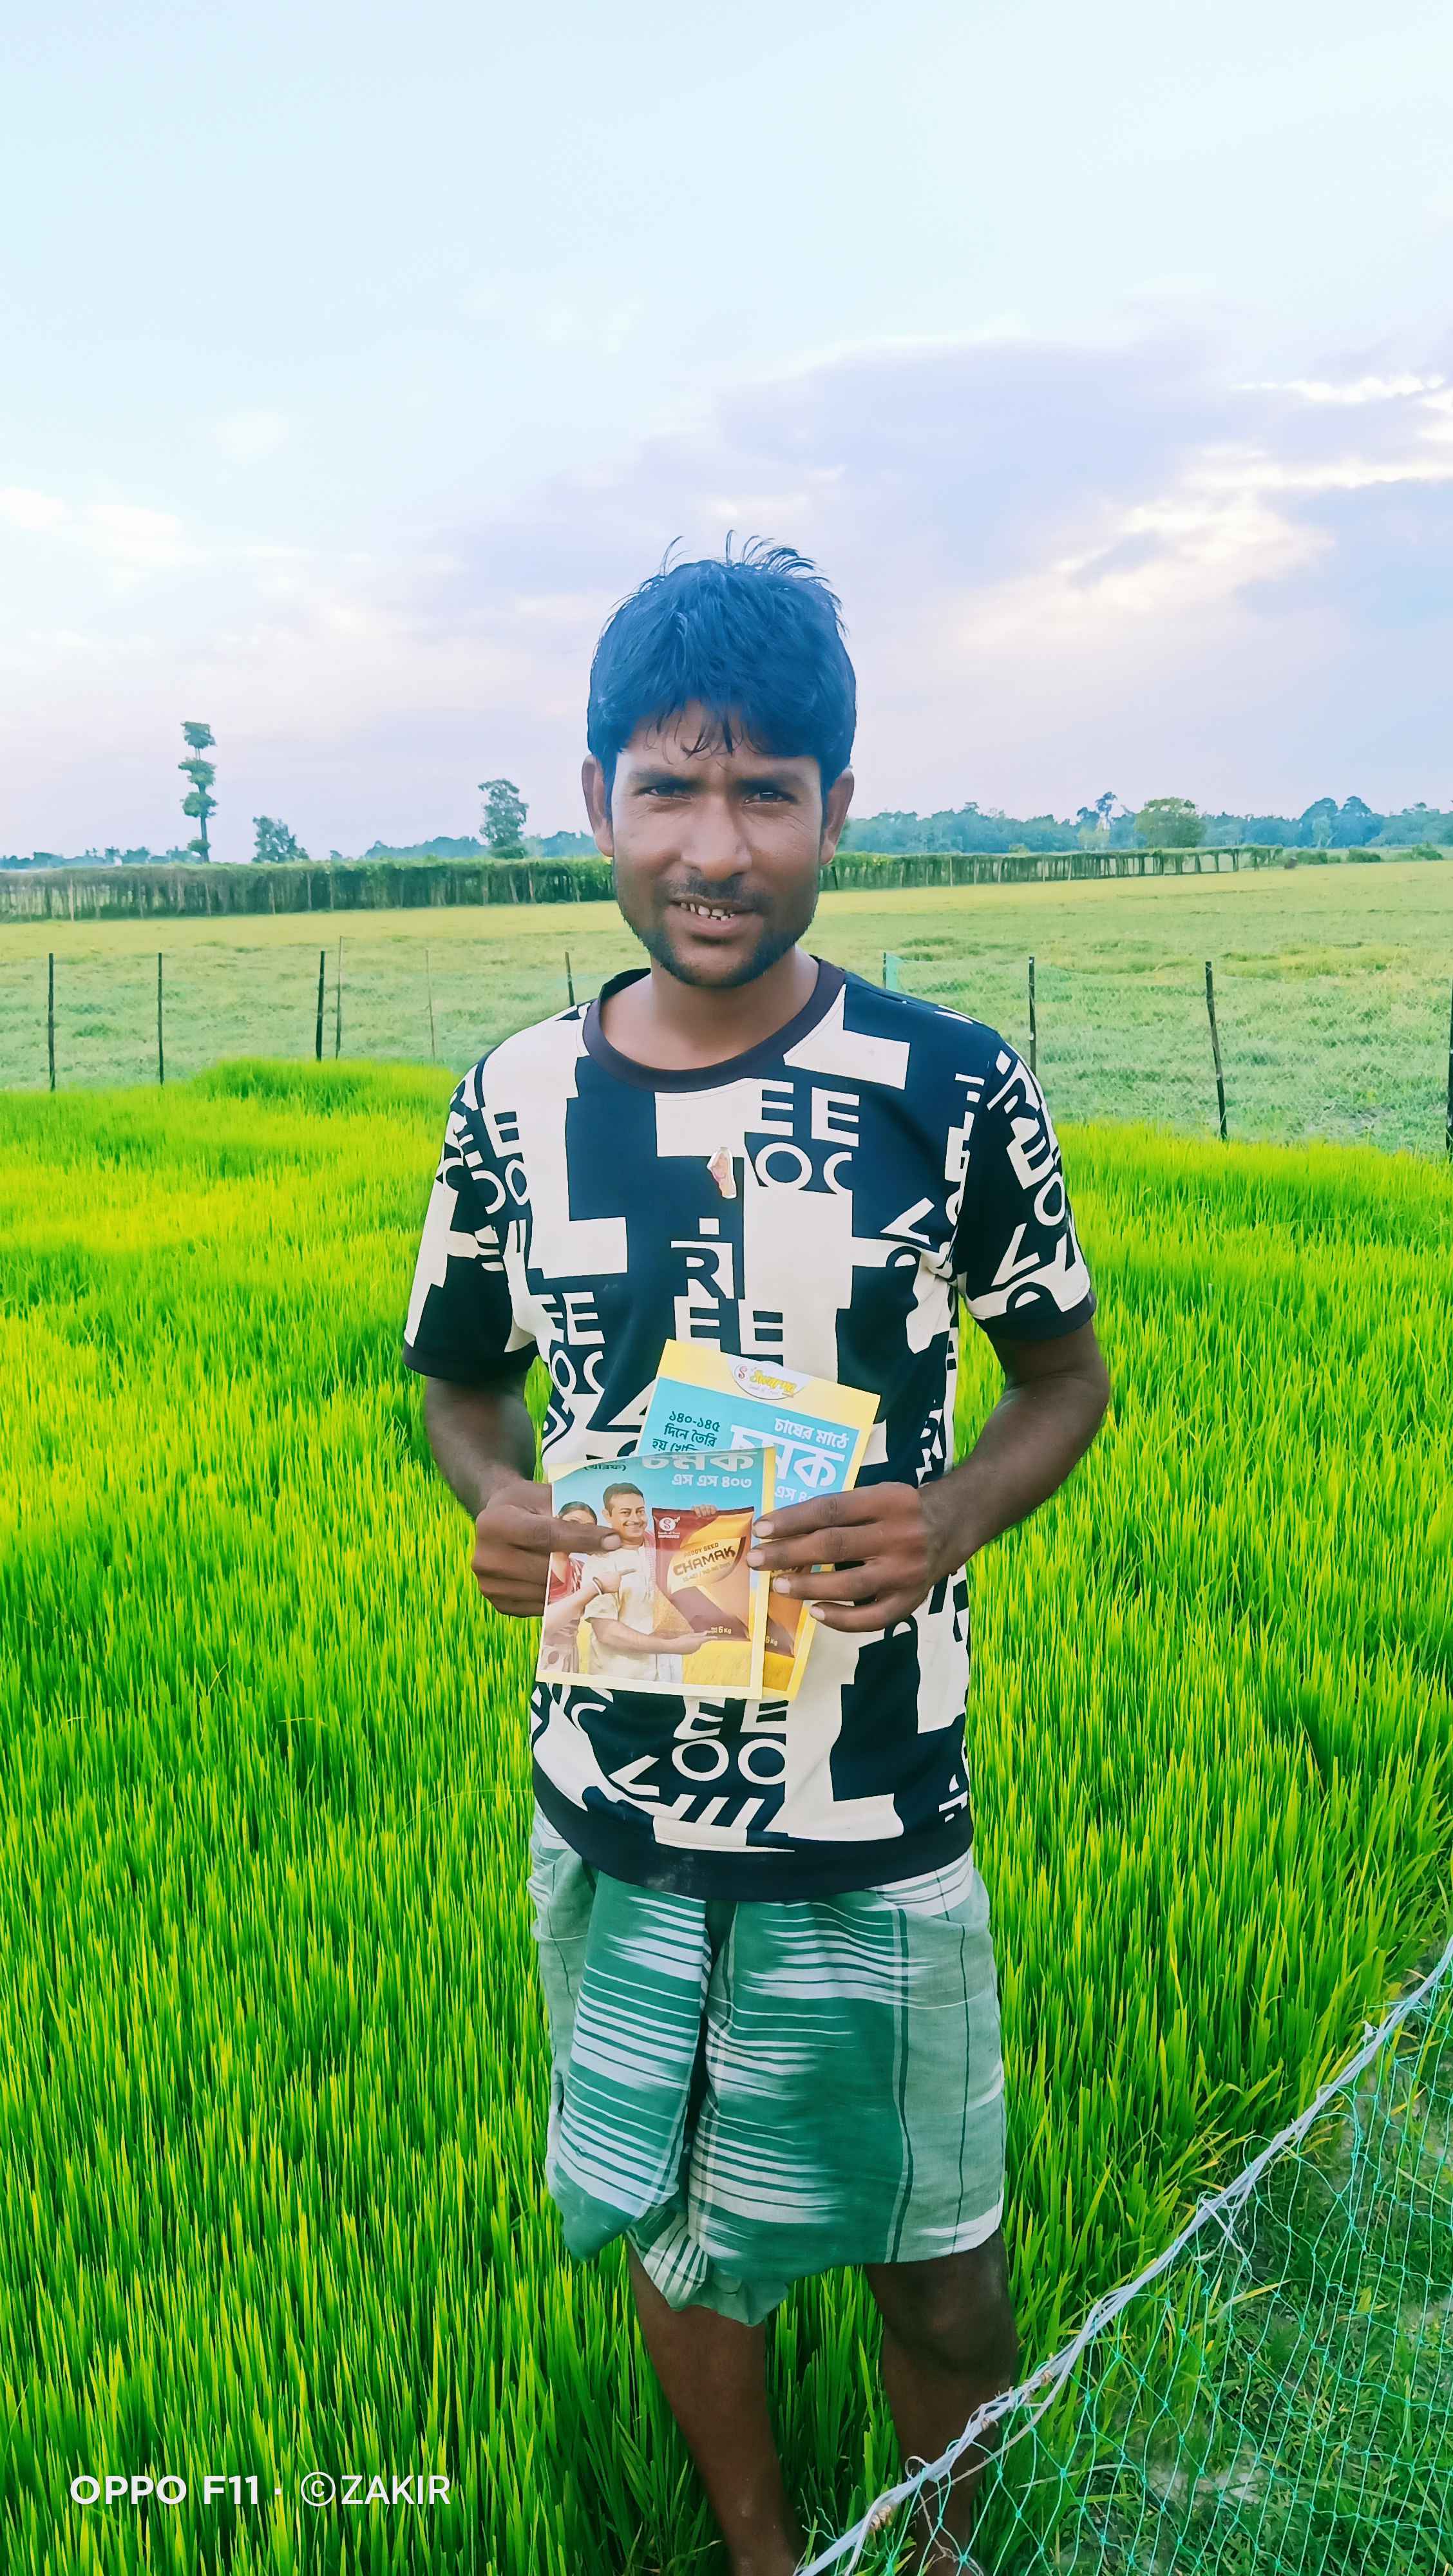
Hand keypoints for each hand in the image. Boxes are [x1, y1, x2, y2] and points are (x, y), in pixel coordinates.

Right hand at [470, 1475, 620, 1617]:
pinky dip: (558, 1598)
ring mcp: (489, 1584)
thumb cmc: (524, 1506)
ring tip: (589, 1572)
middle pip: (545, 1569)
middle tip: (609, 1562)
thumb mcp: (541, 1496)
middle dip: (581, 1565)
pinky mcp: (498, 1602)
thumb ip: (569, 1513)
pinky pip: (538, 1606)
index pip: (545, 1535)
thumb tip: (610, 1538)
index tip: (613, 1540)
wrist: (496, 1522)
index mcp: (494, 1523)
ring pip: (544, 1592)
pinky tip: (569, 1584)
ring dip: (572, 1585)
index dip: (582, 1539)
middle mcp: (486, 1557)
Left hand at [746, 1483, 961, 1634]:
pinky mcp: (912, 1599)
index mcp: (887, 1501)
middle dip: (788, 1554)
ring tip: (778, 1586)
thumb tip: (784, 1531)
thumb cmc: (901, 1509)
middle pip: (834, 1546)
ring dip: (808, 1587)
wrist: (953, 1524)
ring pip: (849, 1585)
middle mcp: (899, 1535)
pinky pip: (873, 1618)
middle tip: (756, 1559)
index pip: (830, 1510)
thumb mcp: (877, 1494)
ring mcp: (906, 1571)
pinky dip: (841, 1618)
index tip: (761, 1529)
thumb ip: (840, 1510)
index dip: (792, 1520)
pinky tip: (816, 1612)